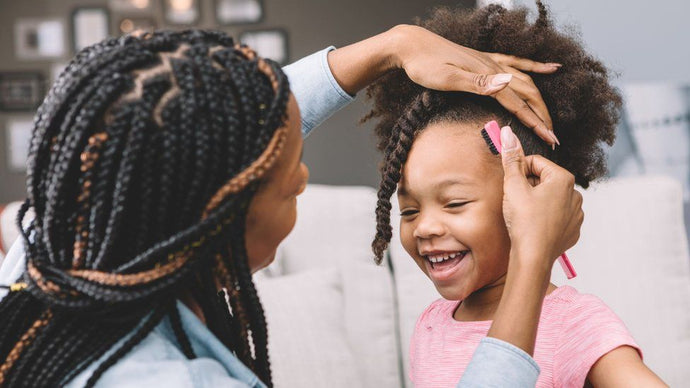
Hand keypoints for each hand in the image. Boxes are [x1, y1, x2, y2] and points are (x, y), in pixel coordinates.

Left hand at [389, 24, 560, 145]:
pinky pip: (516, 63)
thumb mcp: (448, 78)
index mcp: (487, 75)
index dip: (536, 123)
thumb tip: (508, 84)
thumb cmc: (424, 65)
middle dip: (542, 116)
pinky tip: (550, 68)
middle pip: (527, 94)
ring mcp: (490, 62)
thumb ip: (478, 83)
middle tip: (553, 137)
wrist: (411, 45)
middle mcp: (494, 67)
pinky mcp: (484, 60)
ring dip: (540, 100)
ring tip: (550, 118)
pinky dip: (535, 67)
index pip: (518, 104)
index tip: (550, 140)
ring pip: (525, 81)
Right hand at [499, 125, 582, 267]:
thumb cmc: (524, 221)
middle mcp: (575, 194)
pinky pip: (558, 216)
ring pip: (551, 198)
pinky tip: (535, 226)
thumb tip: (507, 132)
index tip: (511, 184)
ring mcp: (576, 213)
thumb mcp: (513, 185)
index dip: (519, 172)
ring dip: (537, 202)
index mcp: (563, 178)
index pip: (535, 163)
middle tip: (516, 201)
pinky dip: (546, 218)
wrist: (533, 256)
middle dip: (529, 187)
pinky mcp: (573, 229)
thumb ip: (512, 158)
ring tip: (525, 215)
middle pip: (544, 180)